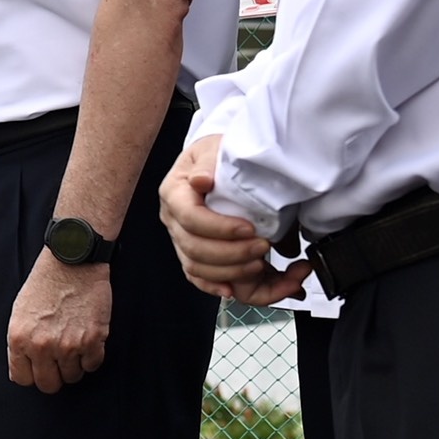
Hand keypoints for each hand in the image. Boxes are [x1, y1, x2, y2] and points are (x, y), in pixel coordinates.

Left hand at [6, 250, 110, 393]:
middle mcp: (42, 346)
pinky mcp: (93, 340)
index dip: (31, 374)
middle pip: (48, 385)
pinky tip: (87, 340)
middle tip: (57, 363)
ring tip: (72, 344)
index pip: (22, 379)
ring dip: (73, 365)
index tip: (38, 368)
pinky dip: (91, 357)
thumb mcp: (19, 312)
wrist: (72, 261)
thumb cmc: (44, 283)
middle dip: (53, 376)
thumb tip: (24, 367)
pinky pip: (92, 366)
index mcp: (19, 338)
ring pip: (72, 377)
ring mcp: (69, 345)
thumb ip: (20, 342)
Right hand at [158, 135, 306, 303]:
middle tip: (264, 247)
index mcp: (174, 193)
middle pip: (194, 249)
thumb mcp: (212, 149)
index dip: (220, 228)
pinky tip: (234, 289)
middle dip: (233, 254)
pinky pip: (199, 279)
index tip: (250, 228)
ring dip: (232, 272)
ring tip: (263, 264)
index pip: (190, 218)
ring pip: (198, 268)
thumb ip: (207, 162)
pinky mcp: (192, 254)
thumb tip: (201, 180)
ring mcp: (182, 240)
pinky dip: (217, 287)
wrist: (214, 164)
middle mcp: (173, 220)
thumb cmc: (214, 156)